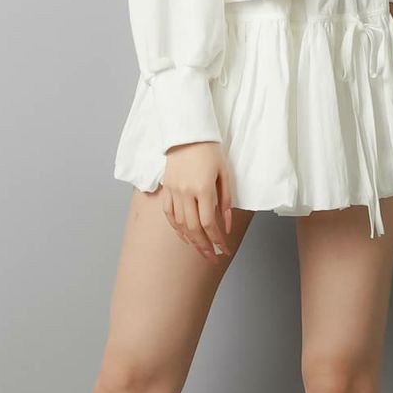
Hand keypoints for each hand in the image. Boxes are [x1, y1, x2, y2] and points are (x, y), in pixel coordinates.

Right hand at [161, 141, 233, 261]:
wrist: (187, 134)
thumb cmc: (210, 151)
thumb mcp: (225, 174)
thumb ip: (226, 201)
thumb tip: (226, 226)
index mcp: (203, 188)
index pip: (209, 223)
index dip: (217, 240)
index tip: (224, 250)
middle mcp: (186, 192)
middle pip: (194, 229)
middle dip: (204, 247)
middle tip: (212, 258)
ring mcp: (173, 191)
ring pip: (180, 225)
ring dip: (191, 241)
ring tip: (201, 251)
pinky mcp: (166, 189)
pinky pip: (169, 215)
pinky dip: (176, 229)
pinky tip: (184, 237)